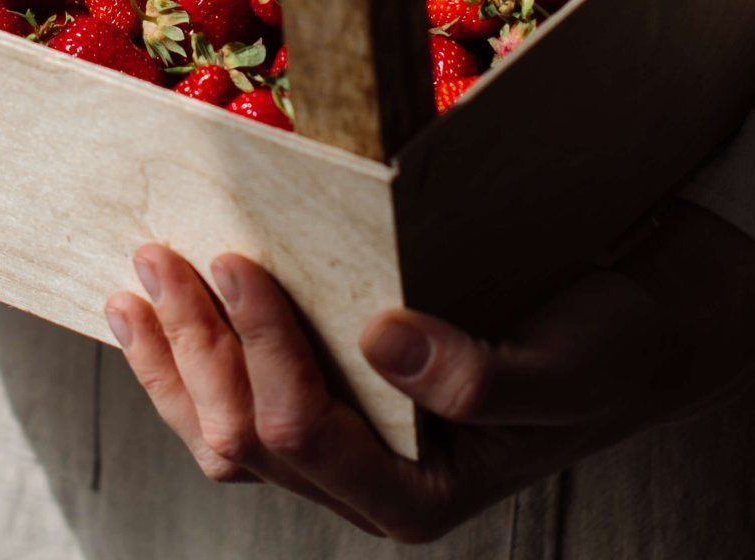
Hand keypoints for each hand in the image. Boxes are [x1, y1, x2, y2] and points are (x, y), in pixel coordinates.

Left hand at [104, 201, 754, 542]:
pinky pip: (228, 409)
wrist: (616, 342)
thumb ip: (482, 378)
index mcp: (418, 500)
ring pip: (219, 434)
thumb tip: (383, 340)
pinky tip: (147, 314)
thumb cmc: (598, 356)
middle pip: (245, 436)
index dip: (262, 352)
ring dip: (171, 358)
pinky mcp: (321, 424)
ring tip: (137, 281)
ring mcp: (335, 462)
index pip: (309, 435)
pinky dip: (182, 362)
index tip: (241, 261)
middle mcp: (365, 492)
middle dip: (198, 346)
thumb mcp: (563, 367)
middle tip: (164, 254)